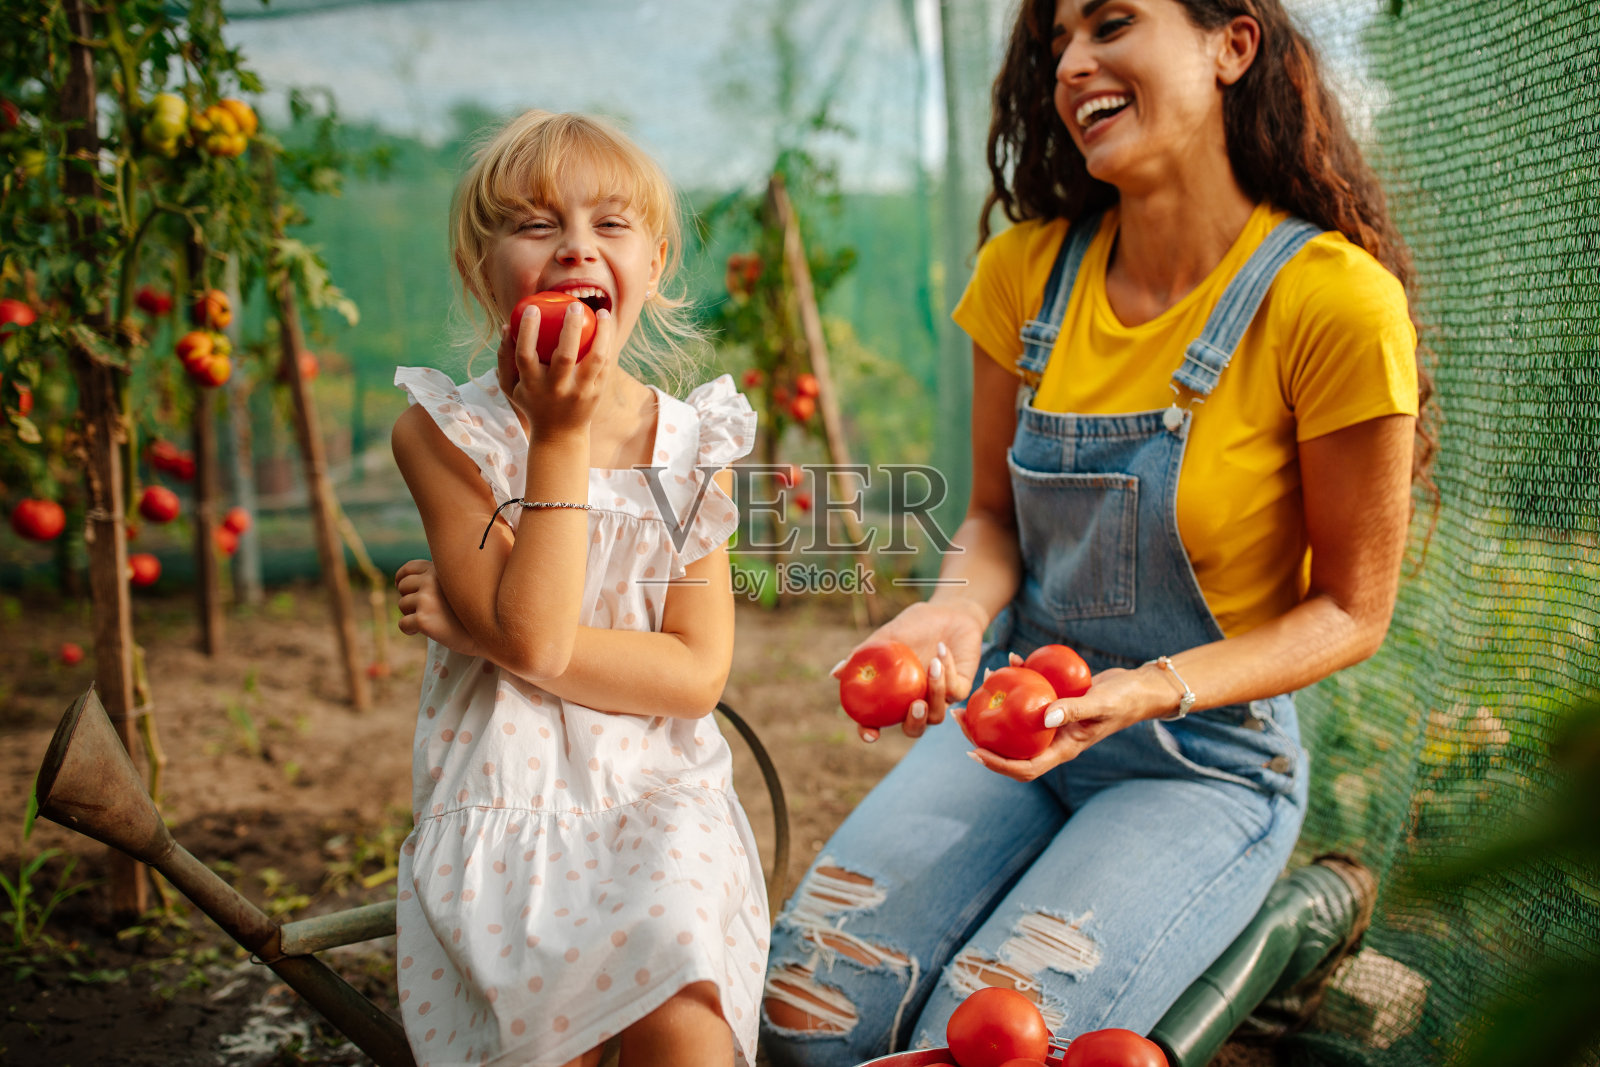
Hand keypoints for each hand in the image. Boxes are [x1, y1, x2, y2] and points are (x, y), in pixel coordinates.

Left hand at [396, 559, 482, 657]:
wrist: (490, 635)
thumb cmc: (477, 611)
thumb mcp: (460, 586)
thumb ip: (440, 579)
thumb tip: (409, 580)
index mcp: (440, 570)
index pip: (410, 569)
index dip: (402, 578)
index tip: (401, 587)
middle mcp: (431, 580)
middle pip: (403, 587)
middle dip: (410, 599)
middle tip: (426, 610)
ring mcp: (426, 599)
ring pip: (402, 605)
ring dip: (411, 615)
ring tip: (432, 620)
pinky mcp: (423, 619)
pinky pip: (403, 625)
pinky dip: (410, 630)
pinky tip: (424, 632)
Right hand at [498, 301, 614, 441]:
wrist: (559, 435)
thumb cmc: (532, 401)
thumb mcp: (510, 386)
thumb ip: (504, 357)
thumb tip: (507, 325)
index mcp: (531, 385)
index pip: (525, 354)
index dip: (527, 329)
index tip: (532, 307)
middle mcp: (555, 390)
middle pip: (564, 356)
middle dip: (570, 327)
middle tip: (574, 305)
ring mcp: (578, 394)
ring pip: (594, 359)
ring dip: (602, 333)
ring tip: (603, 312)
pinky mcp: (596, 394)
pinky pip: (605, 365)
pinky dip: (607, 345)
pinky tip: (607, 327)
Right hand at [831, 598, 988, 742]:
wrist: (948, 612)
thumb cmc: (914, 625)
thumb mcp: (887, 636)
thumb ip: (862, 654)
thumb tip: (834, 673)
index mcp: (893, 695)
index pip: (877, 721)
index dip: (870, 731)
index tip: (871, 734)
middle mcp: (916, 701)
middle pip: (913, 729)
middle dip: (914, 723)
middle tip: (916, 705)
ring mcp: (940, 698)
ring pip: (937, 715)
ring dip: (936, 692)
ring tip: (933, 664)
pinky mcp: (962, 689)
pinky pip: (955, 691)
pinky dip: (947, 671)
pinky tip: (941, 649)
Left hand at [960, 664, 1153, 781]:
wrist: (1138, 688)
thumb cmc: (1124, 700)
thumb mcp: (1099, 705)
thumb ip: (1073, 710)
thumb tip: (1044, 717)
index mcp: (1061, 749)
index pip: (1024, 768)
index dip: (997, 764)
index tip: (974, 751)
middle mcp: (1052, 738)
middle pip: (1010, 746)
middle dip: (982, 735)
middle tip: (958, 717)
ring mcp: (1051, 721)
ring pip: (1015, 720)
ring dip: (995, 705)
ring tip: (978, 687)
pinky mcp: (1053, 701)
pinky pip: (1029, 695)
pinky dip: (1019, 679)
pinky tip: (1010, 660)